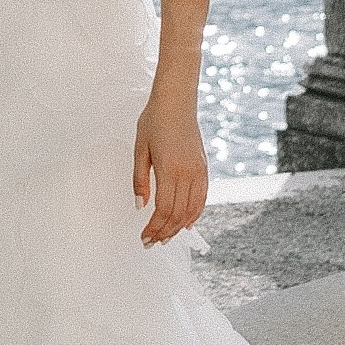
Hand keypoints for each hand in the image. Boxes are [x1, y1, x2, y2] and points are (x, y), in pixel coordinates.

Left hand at [133, 99, 207, 242]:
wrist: (176, 101)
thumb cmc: (154, 121)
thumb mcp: (140, 149)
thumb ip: (140, 180)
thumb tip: (140, 206)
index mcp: (170, 170)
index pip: (164, 210)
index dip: (154, 228)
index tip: (144, 238)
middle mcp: (188, 174)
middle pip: (178, 214)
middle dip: (165, 232)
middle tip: (152, 243)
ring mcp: (199, 172)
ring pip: (192, 210)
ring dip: (179, 227)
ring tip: (166, 237)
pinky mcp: (204, 168)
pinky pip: (202, 198)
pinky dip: (194, 214)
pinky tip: (185, 223)